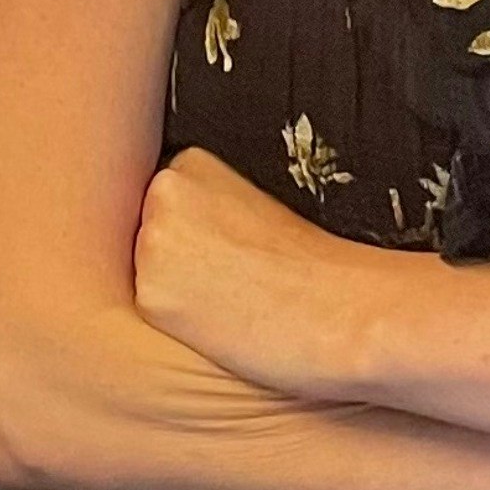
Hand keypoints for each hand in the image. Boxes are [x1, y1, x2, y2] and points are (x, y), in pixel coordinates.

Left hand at [133, 145, 378, 396]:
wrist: (344, 310)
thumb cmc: (315, 268)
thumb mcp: (256, 209)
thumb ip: (206, 210)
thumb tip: (178, 239)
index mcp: (190, 163)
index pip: (162, 206)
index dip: (197, 238)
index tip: (235, 252)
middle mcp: (161, 192)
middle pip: (146, 237)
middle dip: (177, 261)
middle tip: (235, 279)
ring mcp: (151, 241)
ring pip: (145, 276)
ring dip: (174, 292)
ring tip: (232, 300)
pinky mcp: (150, 294)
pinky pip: (150, 314)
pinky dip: (177, 326)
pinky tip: (221, 323)